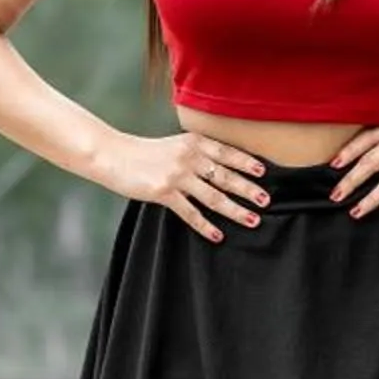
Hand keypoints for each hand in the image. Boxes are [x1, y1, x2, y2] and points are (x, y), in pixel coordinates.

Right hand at [97, 129, 268, 242]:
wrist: (113, 155)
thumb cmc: (143, 152)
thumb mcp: (174, 145)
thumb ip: (195, 153)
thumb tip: (218, 168)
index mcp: (193, 142)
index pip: (227, 153)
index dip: (246, 163)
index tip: (263, 172)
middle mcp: (189, 157)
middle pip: (225, 176)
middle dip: (248, 189)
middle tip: (266, 200)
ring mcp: (177, 175)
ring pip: (213, 196)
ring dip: (235, 210)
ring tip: (252, 220)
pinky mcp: (164, 192)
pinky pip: (190, 212)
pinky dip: (206, 225)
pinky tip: (218, 235)